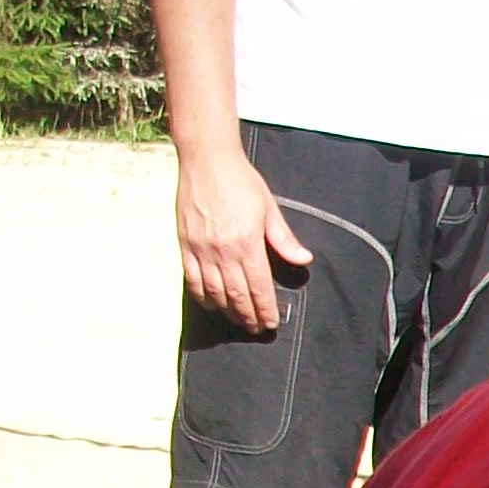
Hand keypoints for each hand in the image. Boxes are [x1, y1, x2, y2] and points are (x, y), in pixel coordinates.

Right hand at [176, 143, 309, 333]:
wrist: (206, 159)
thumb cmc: (239, 181)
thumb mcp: (268, 208)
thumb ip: (284, 239)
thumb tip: (303, 260)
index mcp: (247, 243)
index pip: (258, 287)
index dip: (265, 309)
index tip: (270, 323)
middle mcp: (222, 251)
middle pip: (236, 296)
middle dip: (248, 317)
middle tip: (256, 328)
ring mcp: (201, 249)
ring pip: (214, 293)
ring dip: (228, 311)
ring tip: (238, 320)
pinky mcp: (185, 245)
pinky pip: (192, 280)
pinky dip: (203, 297)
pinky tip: (212, 304)